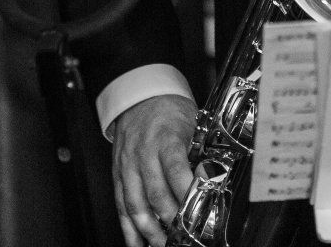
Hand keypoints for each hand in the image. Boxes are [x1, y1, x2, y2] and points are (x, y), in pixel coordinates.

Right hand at [111, 93, 198, 246]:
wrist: (140, 98)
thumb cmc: (169, 111)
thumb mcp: (191, 124)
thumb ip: (199, 152)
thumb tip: (212, 177)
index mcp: (164, 139)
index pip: (175, 168)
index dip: (186, 190)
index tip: (199, 205)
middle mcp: (143, 155)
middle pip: (155, 193)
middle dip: (171, 217)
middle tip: (185, 233)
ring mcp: (128, 167)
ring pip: (136, 204)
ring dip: (150, 229)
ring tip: (164, 243)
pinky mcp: (118, 176)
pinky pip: (121, 205)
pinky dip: (128, 228)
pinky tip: (137, 243)